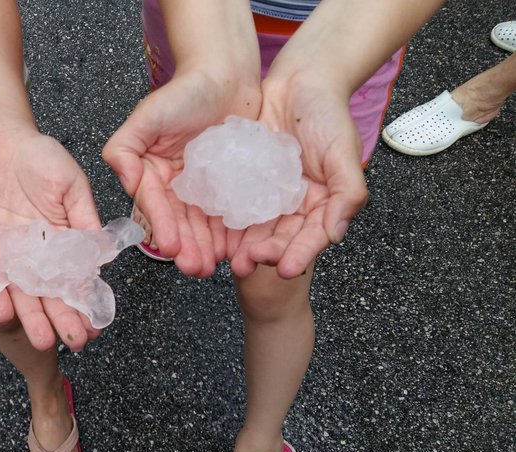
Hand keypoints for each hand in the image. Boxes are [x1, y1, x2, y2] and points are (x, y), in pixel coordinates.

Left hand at [0, 129, 102, 350]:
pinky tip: (6, 312)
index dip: (84, 302)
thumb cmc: (39, 156)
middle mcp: (34, 253)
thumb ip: (85, 219)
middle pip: (48, 293)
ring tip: (43, 340)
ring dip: (31, 316)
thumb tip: (104, 256)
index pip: (74, 279)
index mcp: (61, 241)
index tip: (95, 326)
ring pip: (20, 291)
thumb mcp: (71, 185)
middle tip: (73, 343)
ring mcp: (6, 251)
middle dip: (61, 318)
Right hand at [103, 70, 260, 276]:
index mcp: (151, 173)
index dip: (162, 226)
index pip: (155, 205)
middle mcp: (174, 185)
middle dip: (186, 247)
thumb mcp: (147, 115)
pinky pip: (229, 213)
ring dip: (206, 248)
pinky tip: (235, 251)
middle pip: (179, 221)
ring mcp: (203, 188)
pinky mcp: (228, 187)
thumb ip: (124, 146)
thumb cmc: (185, 90)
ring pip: (203, 224)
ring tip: (212, 268)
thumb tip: (120, 176)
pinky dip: (231, 234)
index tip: (170, 247)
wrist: (227, 76)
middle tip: (195, 268)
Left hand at [228, 72, 368, 278]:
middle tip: (245, 266)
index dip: (298, 253)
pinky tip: (209, 230)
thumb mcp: (344, 152)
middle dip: (262, 254)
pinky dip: (222, 217)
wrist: (301, 80)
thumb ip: (346, 193)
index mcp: (320, 204)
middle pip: (277, 237)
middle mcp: (292, 204)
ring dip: (239, 244)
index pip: (309, 237)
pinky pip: (231, 201)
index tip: (284, 268)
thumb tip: (335, 235)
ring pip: (251, 225)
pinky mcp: (242, 179)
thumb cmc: (329, 114)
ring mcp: (265, 193)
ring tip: (226, 257)